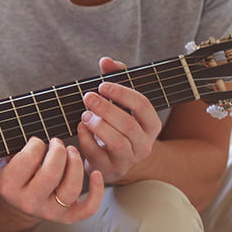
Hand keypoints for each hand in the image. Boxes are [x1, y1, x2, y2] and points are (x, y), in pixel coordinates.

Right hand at [0, 89, 103, 223]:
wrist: (19, 201)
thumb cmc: (14, 166)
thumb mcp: (4, 147)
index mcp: (8, 185)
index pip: (28, 159)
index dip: (37, 144)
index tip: (37, 140)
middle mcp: (28, 202)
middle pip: (51, 174)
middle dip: (58, 152)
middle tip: (57, 142)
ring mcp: (49, 211)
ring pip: (70, 189)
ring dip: (76, 164)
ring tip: (71, 151)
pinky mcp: (68, 217)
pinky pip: (87, 208)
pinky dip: (96, 191)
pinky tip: (96, 173)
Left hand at [77, 57, 161, 183]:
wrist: (113, 160)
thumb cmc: (116, 125)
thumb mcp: (120, 103)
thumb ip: (115, 78)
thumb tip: (106, 60)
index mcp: (151, 124)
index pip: (143, 105)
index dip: (122, 93)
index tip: (102, 85)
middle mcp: (144, 144)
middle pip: (128, 125)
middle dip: (106, 109)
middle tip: (87, 97)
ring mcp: (128, 160)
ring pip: (117, 142)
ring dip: (98, 126)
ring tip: (84, 115)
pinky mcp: (111, 170)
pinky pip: (98, 156)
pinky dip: (86, 141)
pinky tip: (80, 129)